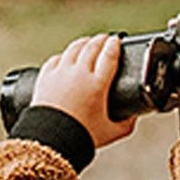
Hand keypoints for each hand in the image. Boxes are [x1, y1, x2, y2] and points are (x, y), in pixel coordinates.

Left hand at [31, 33, 134, 148]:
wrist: (51, 140)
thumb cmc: (80, 136)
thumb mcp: (112, 133)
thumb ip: (127, 124)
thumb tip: (134, 116)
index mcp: (97, 85)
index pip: (109, 54)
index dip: (115, 44)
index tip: (118, 40)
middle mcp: (79, 74)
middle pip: (92, 46)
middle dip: (101, 40)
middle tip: (106, 39)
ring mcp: (60, 73)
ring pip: (74, 48)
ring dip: (84, 42)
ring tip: (89, 42)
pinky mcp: (45, 76)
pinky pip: (57, 58)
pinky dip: (65, 55)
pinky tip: (67, 56)